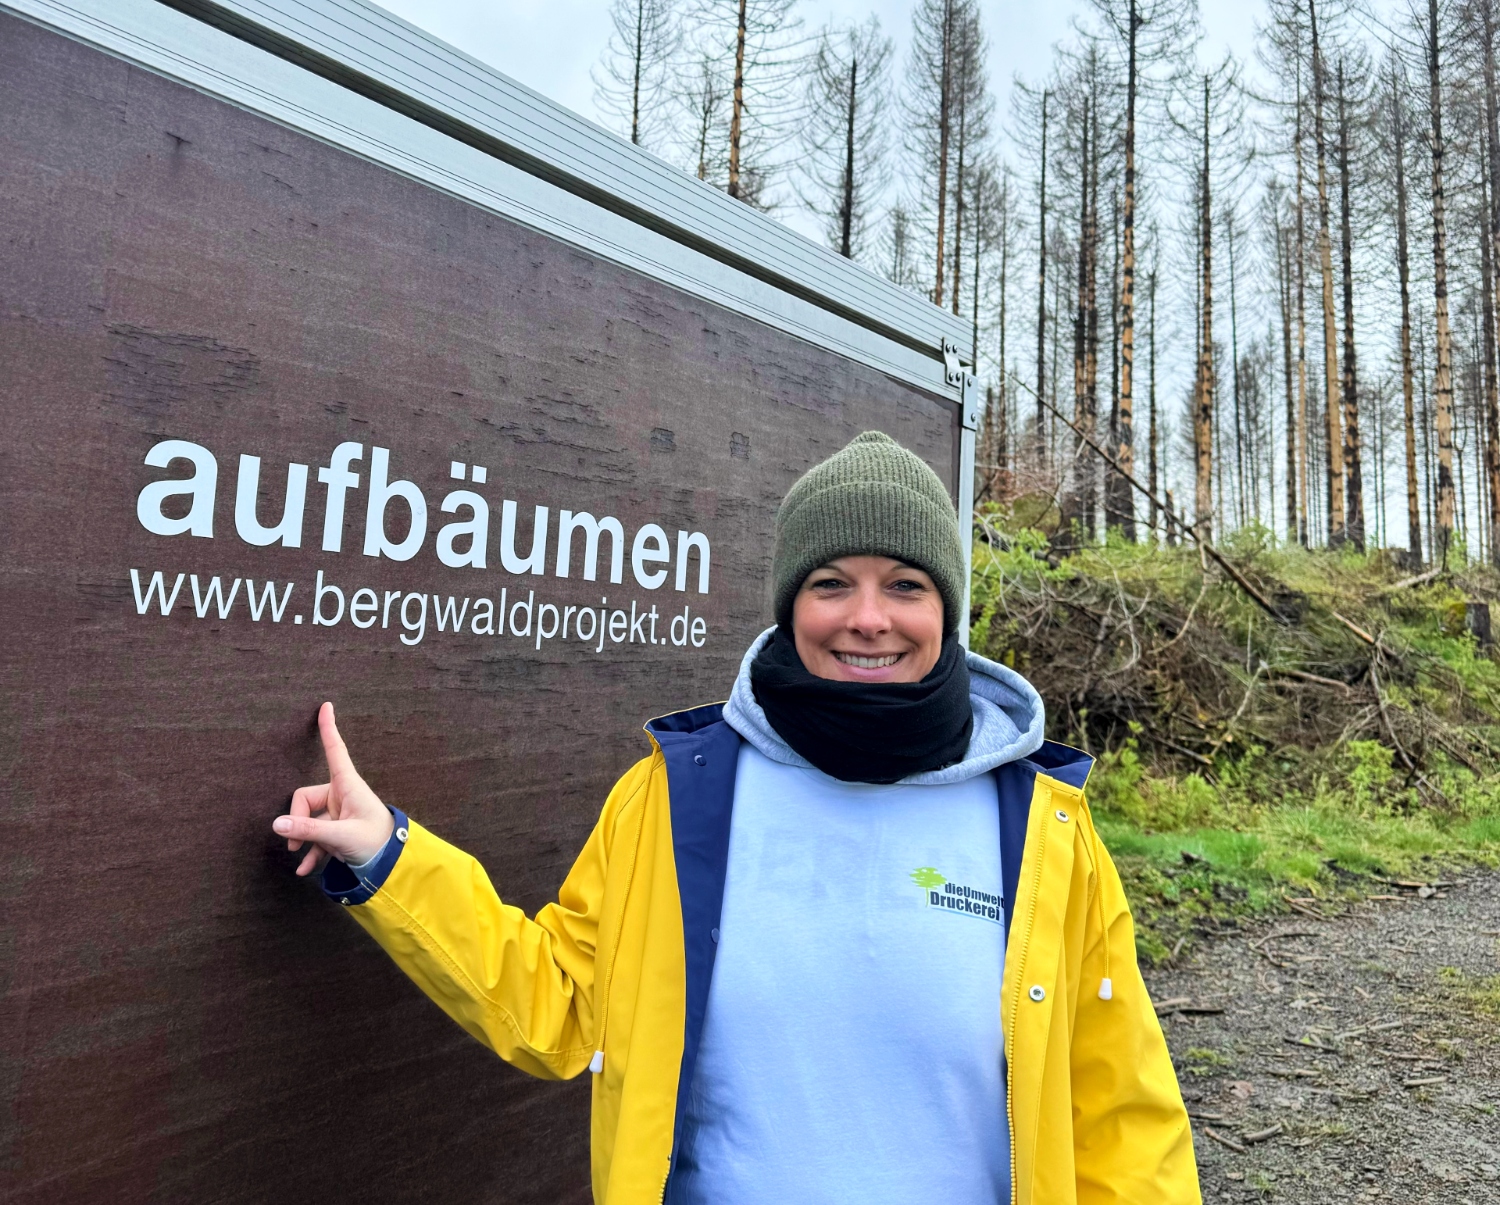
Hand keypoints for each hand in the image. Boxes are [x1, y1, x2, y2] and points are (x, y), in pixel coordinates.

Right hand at [273, 702, 394, 875]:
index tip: (326, 706)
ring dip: (303, 839)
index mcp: (348, 785)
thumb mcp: (341, 836)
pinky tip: (306, 869)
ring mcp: (339, 813)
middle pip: (305, 798)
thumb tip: (277, 824)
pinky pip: (317, 837)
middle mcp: (342, 795)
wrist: (393, 863)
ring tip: (300, 858)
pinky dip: (311, 852)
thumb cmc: (376, 842)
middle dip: (298, 820)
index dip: (329, 729)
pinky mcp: (338, 830)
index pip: (335, 751)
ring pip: (309, 819)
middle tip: (296, 844)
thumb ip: (309, 830)